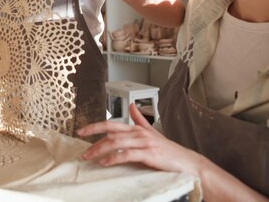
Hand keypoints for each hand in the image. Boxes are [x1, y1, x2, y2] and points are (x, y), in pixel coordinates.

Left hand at [78, 104, 203, 175]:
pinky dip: (114, 158)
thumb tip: (131, 106)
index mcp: (137, 128)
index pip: (111, 124)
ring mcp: (144, 143)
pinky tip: (106, 162)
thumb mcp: (151, 132)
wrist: (187, 162)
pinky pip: (127, 154)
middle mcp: (139, 133)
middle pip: (111, 131)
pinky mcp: (149, 154)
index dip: (95, 126)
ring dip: (100, 150)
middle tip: (82, 147)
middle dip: (93, 137)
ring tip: (90, 157)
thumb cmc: (168, 150)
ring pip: (116, 142)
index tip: (82, 131)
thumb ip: (139, 119)